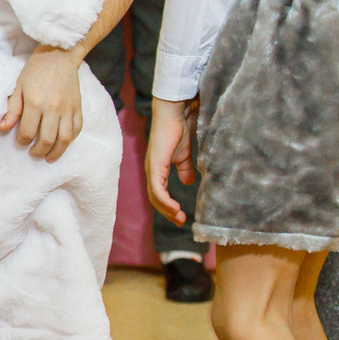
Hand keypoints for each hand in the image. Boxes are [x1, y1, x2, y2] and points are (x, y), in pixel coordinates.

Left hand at [0, 47, 84, 160]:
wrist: (60, 55)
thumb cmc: (35, 70)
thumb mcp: (18, 86)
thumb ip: (12, 109)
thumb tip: (4, 128)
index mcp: (35, 103)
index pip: (27, 131)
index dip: (22, 141)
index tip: (20, 142)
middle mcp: (53, 108)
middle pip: (47, 140)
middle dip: (38, 151)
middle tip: (33, 153)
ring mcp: (68, 109)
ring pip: (64, 139)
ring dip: (56, 152)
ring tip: (48, 157)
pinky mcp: (78, 107)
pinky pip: (77, 129)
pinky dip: (70, 140)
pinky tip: (62, 144)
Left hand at [145, 98, 194, 224]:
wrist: (173, 117)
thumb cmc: (177, 133)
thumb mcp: (183, 156)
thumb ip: (184, 169)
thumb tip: (187, 183)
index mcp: (157, 171)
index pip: (159, 194)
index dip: (168, 207)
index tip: (181, 217)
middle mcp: (151, 172)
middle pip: (155, 199)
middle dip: (167, 212)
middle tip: (181, 221)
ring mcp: (151, 169)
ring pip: (155, 197)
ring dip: (167, 210)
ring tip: (179, 218)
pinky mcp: (155, 166)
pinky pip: (157, 189)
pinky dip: (165, 200)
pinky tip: (174, 208)